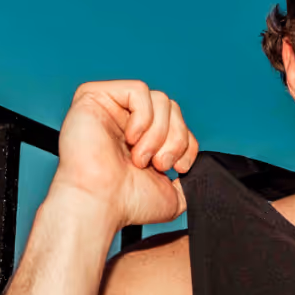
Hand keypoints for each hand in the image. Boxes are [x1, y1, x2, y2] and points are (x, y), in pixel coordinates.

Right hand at [50, 80, 198, 228]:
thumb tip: (200, 173)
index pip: (179, 125)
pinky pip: (138, 90)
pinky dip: (143, 117)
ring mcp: (111, 108)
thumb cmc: (128, 203)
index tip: (178, 168)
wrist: (101, 204)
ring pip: (160, 99)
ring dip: (159, 133)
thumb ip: (188, 182)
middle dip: (175, 140)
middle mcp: (127, 122)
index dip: (187, 144)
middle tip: (158, 164)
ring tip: (141, 157)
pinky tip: (131, 139)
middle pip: (173, 109)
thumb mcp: (173, 197)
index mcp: (143, 140)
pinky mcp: (94, 96)